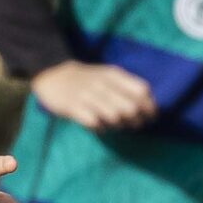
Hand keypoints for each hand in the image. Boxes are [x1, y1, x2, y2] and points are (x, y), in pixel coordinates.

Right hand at [31, 61, 155, 130]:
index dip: (149, 106)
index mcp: (113, 75)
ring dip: (119, 125)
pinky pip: (94, 123)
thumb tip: (146, 106)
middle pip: (131, 107)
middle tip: (134, 125)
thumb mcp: (107, 75)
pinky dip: (100, 128)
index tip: (150, 116)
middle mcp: (102, 84)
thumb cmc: (85, 78)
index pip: (141, 91)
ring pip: (115, 116)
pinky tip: (100, 127)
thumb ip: (126, 86)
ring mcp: (87, 96)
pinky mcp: (73, 107)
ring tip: (116, 126)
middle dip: (136, 120)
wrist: (52, 74)